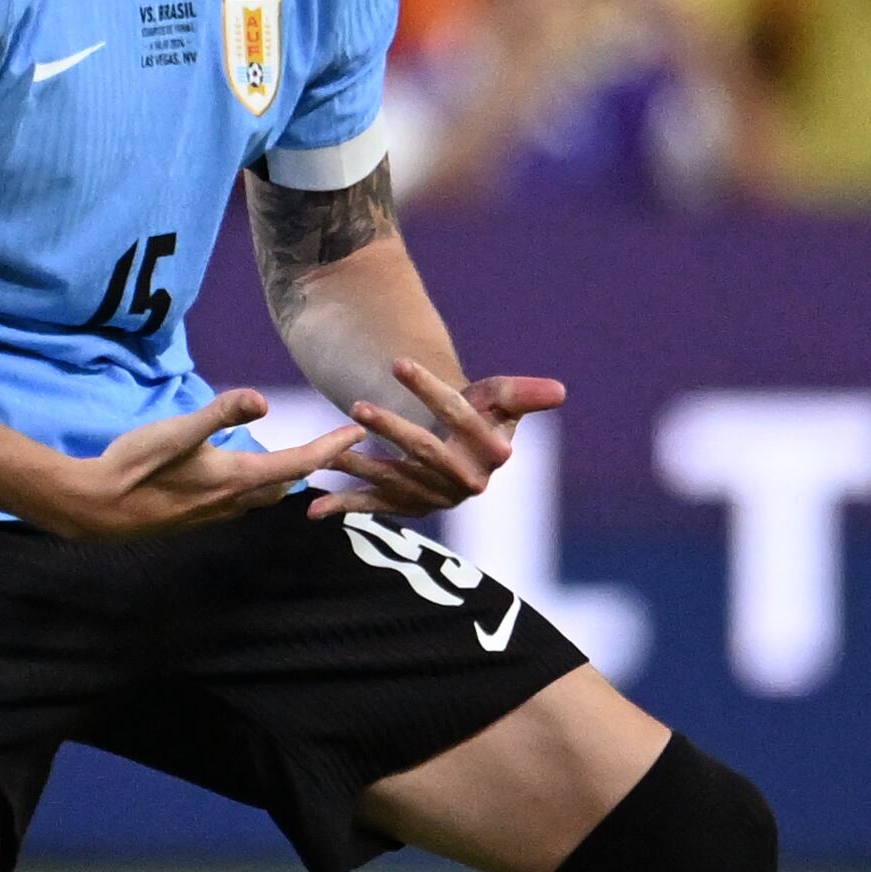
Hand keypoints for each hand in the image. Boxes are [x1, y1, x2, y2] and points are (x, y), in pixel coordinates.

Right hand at [35, 388, 363, 541]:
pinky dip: (255, 486)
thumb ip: (220, 414)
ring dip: (283, 478)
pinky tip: (239, 475)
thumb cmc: (137, 465)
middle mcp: (233, 500)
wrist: (98, 507)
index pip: (299, 463)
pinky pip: (239, 501)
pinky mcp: (194, 515)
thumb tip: (262, 401)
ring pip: (262, 496)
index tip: (357, 433)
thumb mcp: (177, 431)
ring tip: (294, 460)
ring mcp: (213, 512)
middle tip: (333, 447)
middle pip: (286, 483)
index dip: (330, 447)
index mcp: (236, 477)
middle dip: (312, 465)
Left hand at [305, 358, 566, 518]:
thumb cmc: (482, 412)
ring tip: (324, 450)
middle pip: (425, 450)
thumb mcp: (499, 397)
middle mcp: (467, 481)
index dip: (429, 389)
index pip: (460, 415)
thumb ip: (520, 392)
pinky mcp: (408, 508)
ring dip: (357, 465)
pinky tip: (312, 509)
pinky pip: (374, 507)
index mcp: (493, 451)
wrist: (464, 446)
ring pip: (392, 478)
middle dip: (392, 428)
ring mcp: (436, 498)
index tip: (397, 362)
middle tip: (358, 406)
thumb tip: (558, 392)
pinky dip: (342, 507)